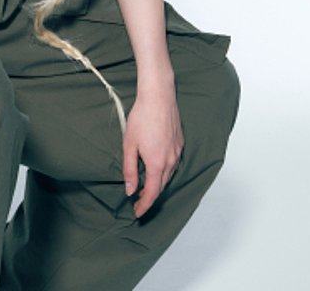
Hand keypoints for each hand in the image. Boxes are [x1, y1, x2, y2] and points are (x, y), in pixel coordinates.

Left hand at [123, 85, 184, 218]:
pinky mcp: (180, 144)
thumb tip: (130, 190)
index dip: (144, 205)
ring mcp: (177, 152)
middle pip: (161, 186)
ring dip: (157, 184)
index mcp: (157, 163)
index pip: (152, 192)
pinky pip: (173, 164)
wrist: (159, 96)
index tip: (137, 213)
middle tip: (138, 202)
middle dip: (150, 196)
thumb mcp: (129, 144)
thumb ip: (129, 169)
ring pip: (168, 175)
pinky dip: (164, 171)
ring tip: (145, 187)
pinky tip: (156, 167)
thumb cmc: (141, 117)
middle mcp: (170, 161)